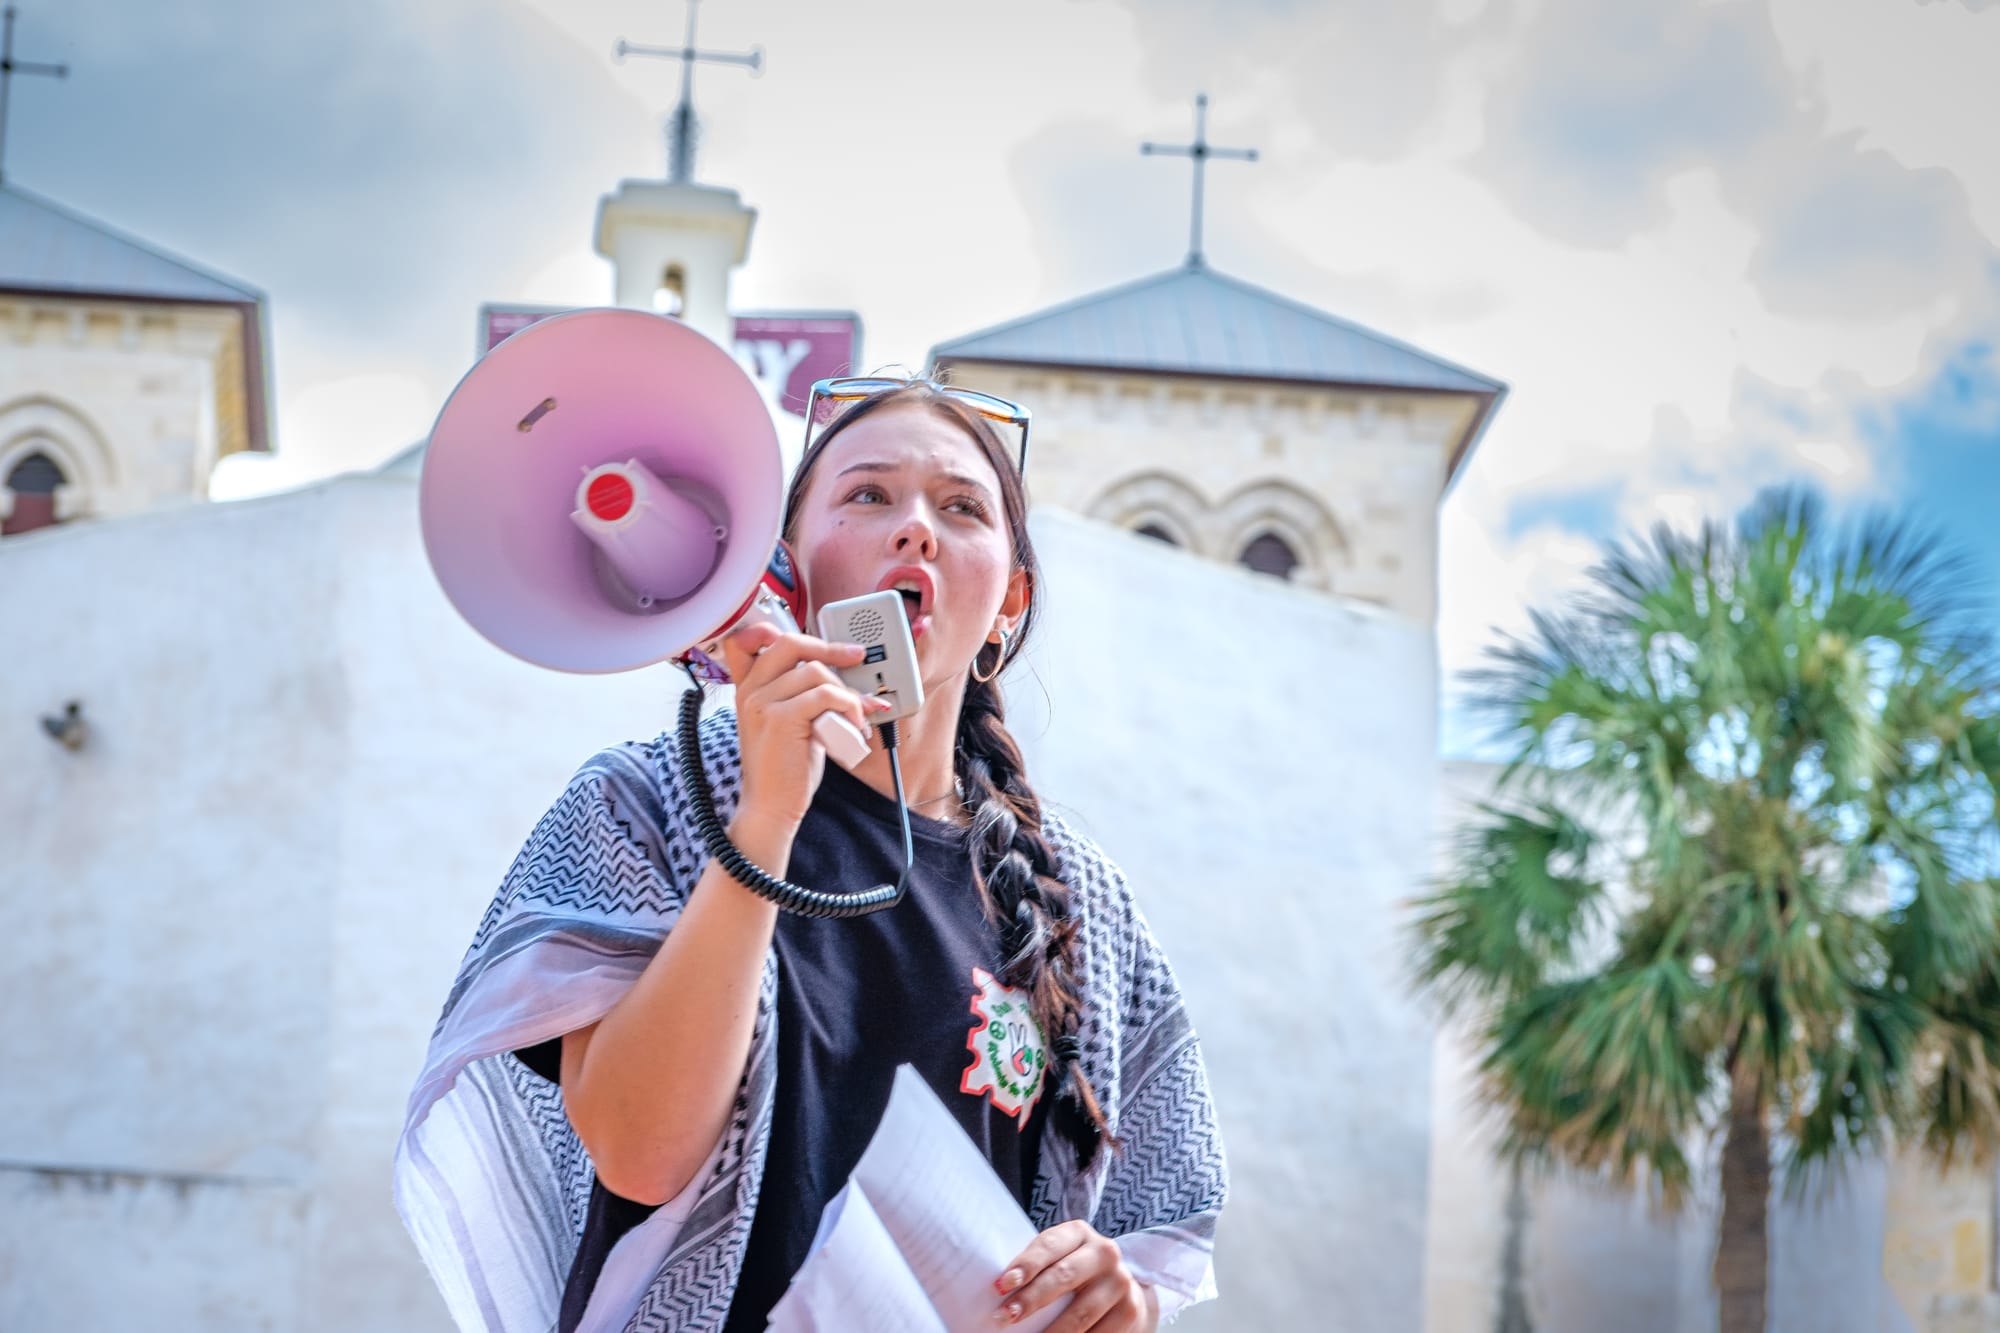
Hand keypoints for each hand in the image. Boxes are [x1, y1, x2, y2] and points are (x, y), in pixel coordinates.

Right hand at [716, 622, 889, 833]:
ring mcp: (762, 703)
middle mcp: (750, 691)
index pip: (745, 640)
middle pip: (789, 642)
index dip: (774, 629)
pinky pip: (826, 695)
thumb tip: (840, 674)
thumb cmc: (784, 769)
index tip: (812, 640)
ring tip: (858, 714)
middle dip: (829, 647)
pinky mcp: (780, 718)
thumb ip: (801, 695)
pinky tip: (855, 725)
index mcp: (748, 689)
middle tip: (854, 657)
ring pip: (815, 670)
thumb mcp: (789, 723)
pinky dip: (849, 706)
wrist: (771, 807)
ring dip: (846, 690)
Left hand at [992, 1221, 1157, 1331]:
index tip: (1001, 1285)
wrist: (1120, 1286)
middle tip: (1005, 1317)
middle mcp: (1104, 1253)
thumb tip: (998, 1290)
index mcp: (1079, 1233)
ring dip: (1050, 1332)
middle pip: (1063, 1277)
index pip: (1049, 1245)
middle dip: (1031, 1300)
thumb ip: (1037, 1267)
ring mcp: (1120, 1282)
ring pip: (1079, 1314)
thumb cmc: (1074, 1271)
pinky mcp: (1129, 1311)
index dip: (1025, 1265)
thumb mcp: (1060, 1258)